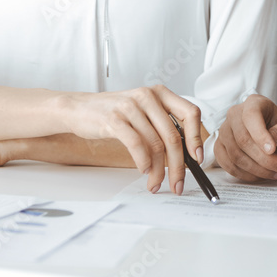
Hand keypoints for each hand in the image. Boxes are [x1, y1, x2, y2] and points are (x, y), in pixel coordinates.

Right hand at [61, 85, 201, 195]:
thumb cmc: (114, 114)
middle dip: (178, 166)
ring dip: (158, 170)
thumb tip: (185, 155)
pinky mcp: (114, 119)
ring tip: (155, 183)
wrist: (79, 108)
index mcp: (160, 93)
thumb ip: (162, 125)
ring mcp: (130, 106)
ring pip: (155, 145)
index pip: (190, 113)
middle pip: (172, 136)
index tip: (197, 159)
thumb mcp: (142, 112)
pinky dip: (142, 162)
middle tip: (177, 184)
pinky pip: (136, 145)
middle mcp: (147, 96)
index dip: (196, 138)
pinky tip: (143, 170)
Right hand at [215, 94, 276, 181]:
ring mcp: (225, 131)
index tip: (272, 150)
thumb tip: (274, 136)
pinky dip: (244, 174)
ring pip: (234, 154)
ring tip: (275, 172)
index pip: (251, 116)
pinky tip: (259, 175)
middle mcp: (236, 114)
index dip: (260, 135)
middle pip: (242, 139)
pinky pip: (227, 164)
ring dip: (256, 169)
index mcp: (255, 103)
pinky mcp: (220, 147)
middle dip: (263, 159)